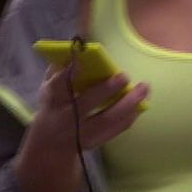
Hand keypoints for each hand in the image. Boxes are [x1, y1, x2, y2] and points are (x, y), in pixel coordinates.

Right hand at [27, 61, 148, 157]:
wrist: (51, 142)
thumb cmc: (53, 105)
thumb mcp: (48, 88)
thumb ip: (59, 69)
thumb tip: (76, 49)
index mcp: (52, 99)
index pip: (58, 85)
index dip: (68, 72)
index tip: (80, 58)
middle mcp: (66, 117)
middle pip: (86, 103)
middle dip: (106, 89)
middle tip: (124, 76)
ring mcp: (81, 133)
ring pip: (106, 119)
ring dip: (128, 104)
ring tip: (144, 88)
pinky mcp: (94, 142)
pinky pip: (115, 130)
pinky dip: (129, 117)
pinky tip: (141, 105)